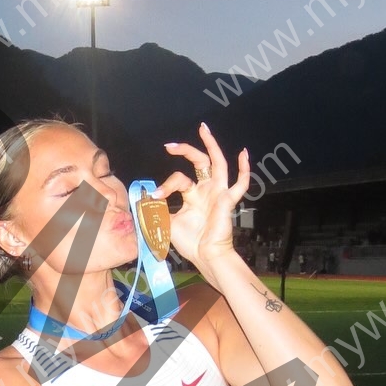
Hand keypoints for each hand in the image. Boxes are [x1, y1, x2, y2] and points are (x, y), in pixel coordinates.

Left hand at [155, 122, 250, 274]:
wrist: (205, 256)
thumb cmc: (191, 242)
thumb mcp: (167, 223)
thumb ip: (156, 210)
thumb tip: (142, 199)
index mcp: (194, 194)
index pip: (179, 179)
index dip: (165, 185)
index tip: (153, 196)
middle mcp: (207, 190)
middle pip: (199, 162)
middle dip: (186, 150)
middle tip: (170, 145)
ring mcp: (218, 194)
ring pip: (218, 164)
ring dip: (211, 145)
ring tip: (203, 129)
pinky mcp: (228, 201)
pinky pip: (240, 184)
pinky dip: (244, 169)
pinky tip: (243, 154)